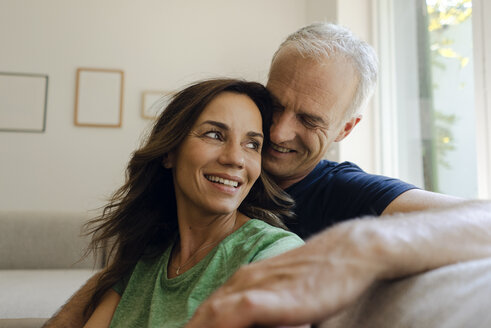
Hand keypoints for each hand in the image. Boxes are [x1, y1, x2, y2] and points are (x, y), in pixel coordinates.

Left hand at [186, 221, 382, 327]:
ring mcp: (258, 286)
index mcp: (244, 281)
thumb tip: (252, 318)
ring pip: (213, 313)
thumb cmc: (319, 273)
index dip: (193, 327)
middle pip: (203, 314)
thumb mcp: (284, 292)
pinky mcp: (275, 296)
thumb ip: (264, 307)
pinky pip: (239, 311)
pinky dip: (218, 325)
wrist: (348, 251)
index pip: (207, 311)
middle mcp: (244, 281)